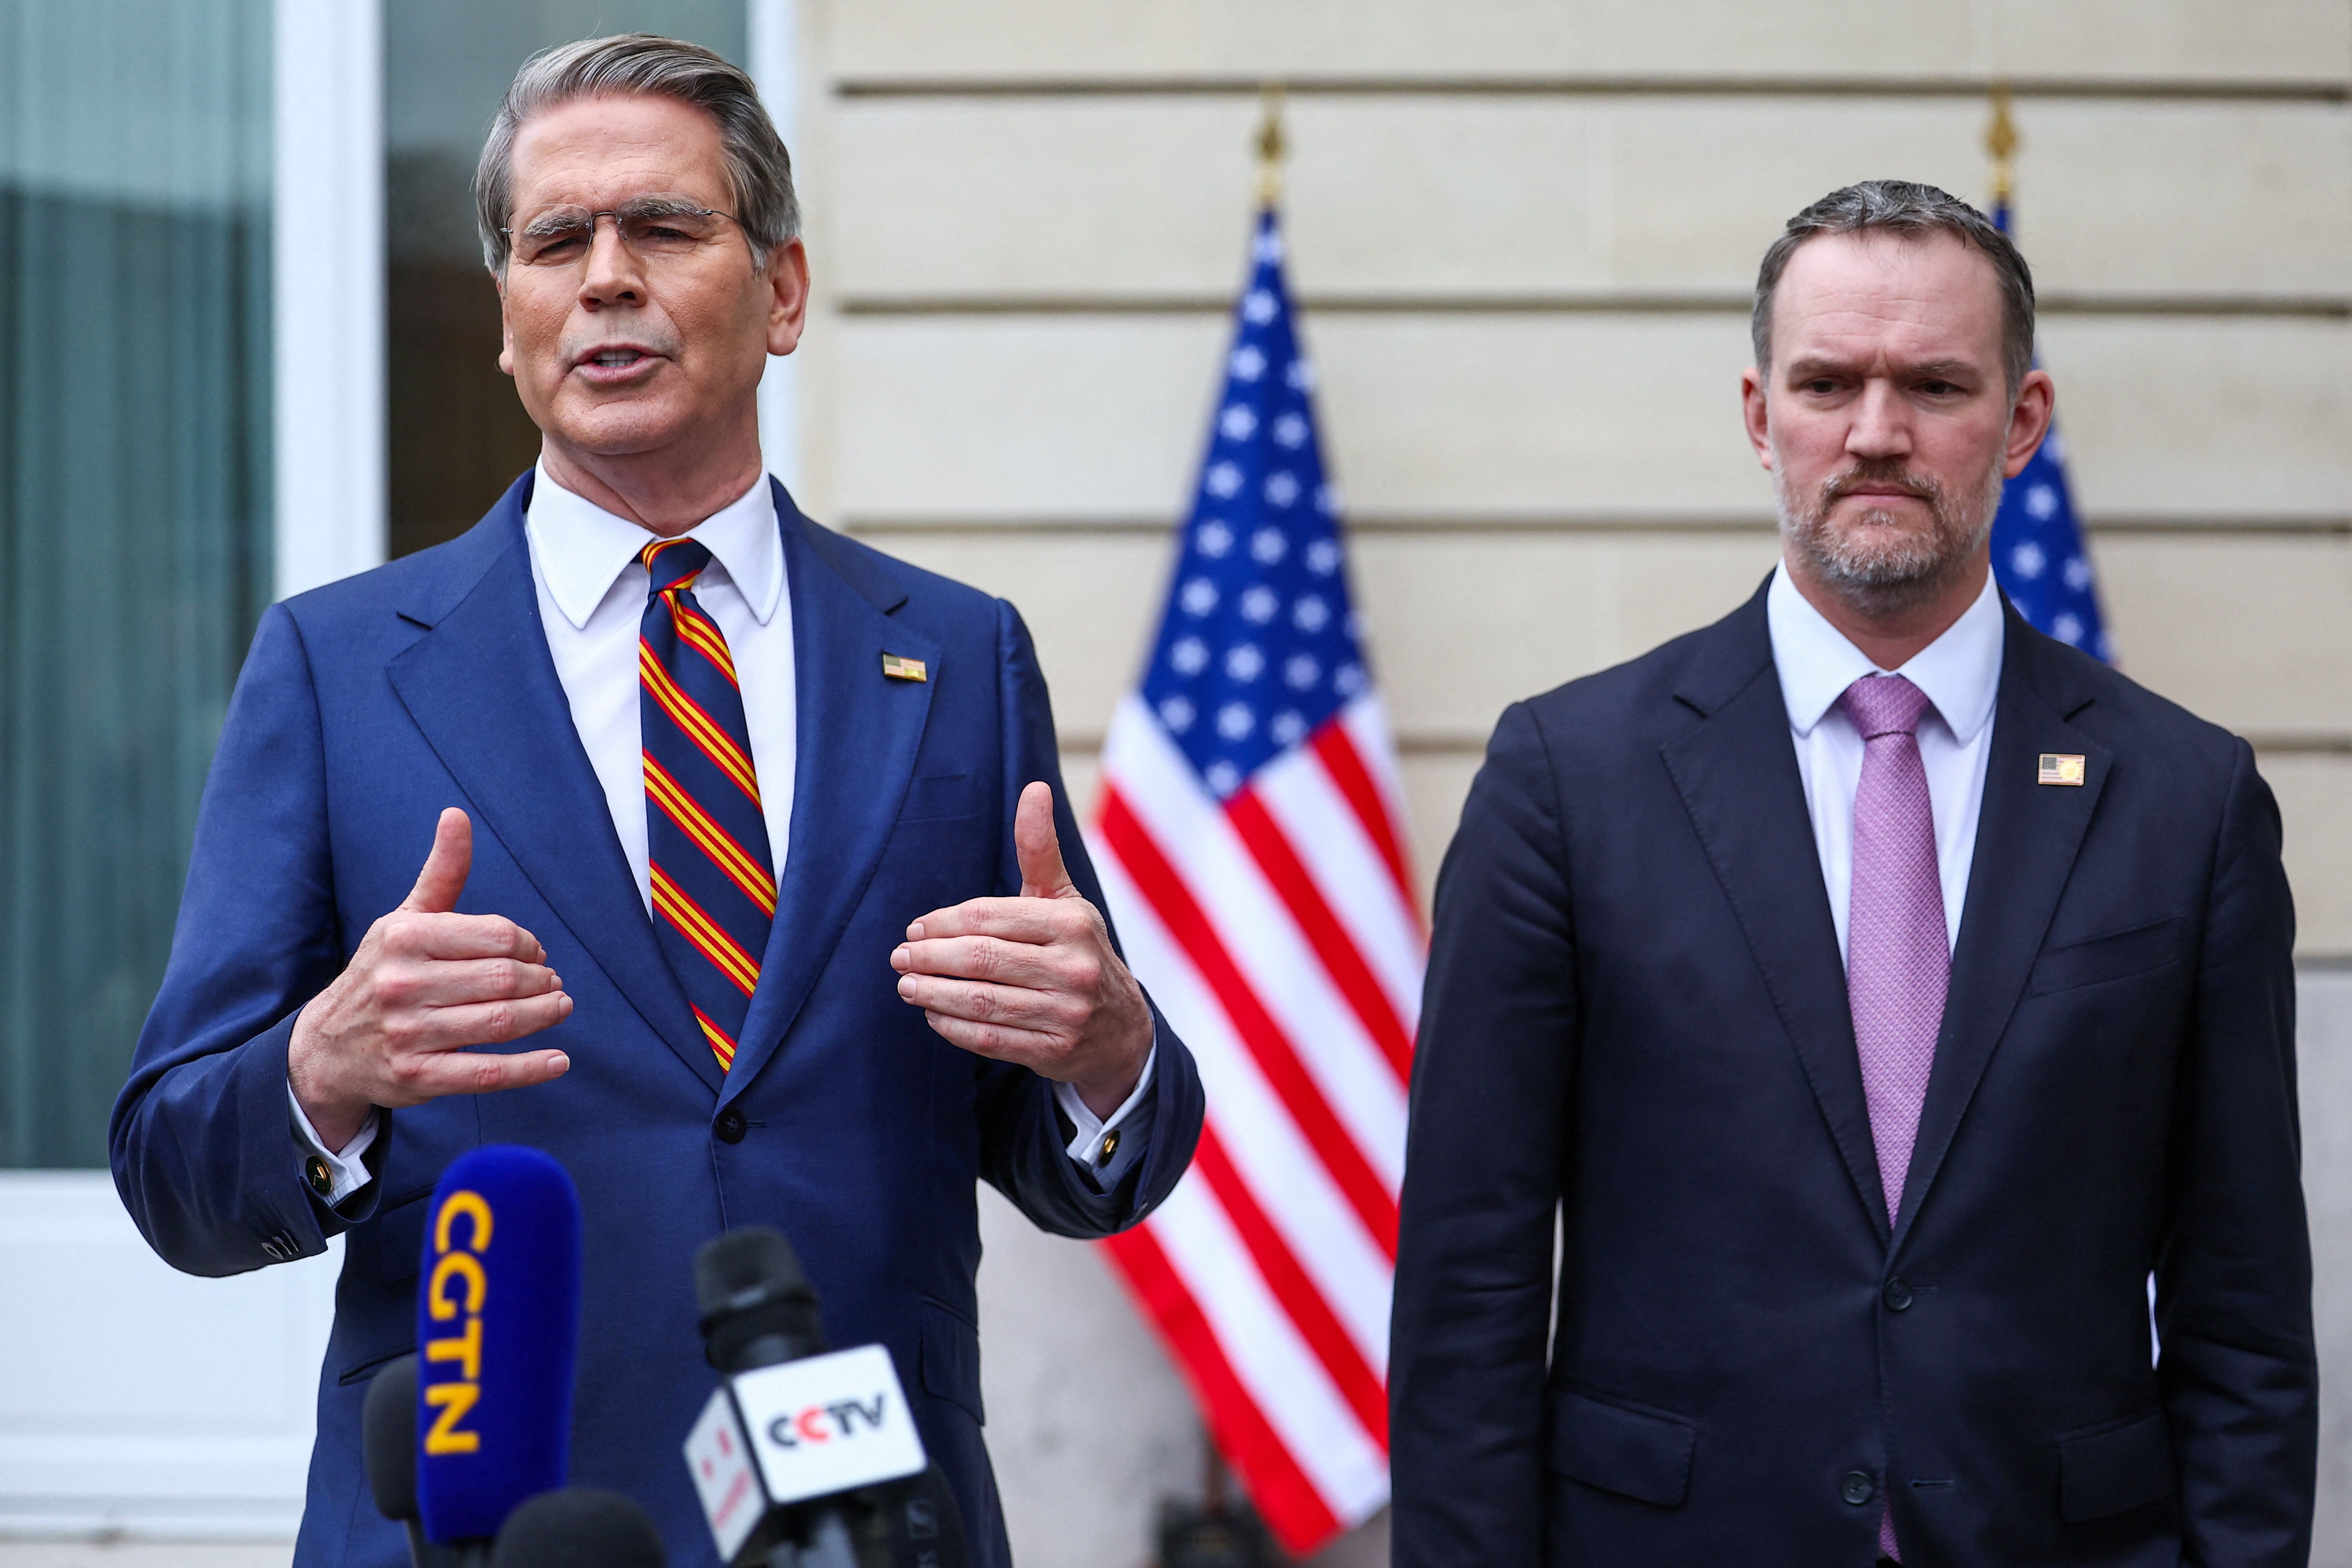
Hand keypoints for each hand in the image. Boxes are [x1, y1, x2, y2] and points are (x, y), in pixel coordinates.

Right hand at [288, 809, 571, 1149]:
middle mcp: (401, 984)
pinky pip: (486, 1074)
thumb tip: (457, 815)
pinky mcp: (416, 1077)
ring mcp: (408, 1033)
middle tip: (553, 983)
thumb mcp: (405, 920)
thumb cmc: (382, 972)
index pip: (496, 936)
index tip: (536, 954)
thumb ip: (441, 873)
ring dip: (543, 1015)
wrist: (326, 1047)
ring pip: (500, 1023)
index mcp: (404, 938)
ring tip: (560, 1007)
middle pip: (503, 979)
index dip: (529, 945)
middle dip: (541, 981)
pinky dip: (530, 1068)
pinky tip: (558, 1060)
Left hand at [891, 782, 1152, 1117]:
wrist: (1122, 1028)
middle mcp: (1074, 967)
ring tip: (906, 985)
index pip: (991, 917)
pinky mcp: (1054, 1052)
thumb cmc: (1078, 950)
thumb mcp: (1065, 898)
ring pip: (982, 1002)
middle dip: (931, 958)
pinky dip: (954, 1028)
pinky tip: (933, 1016)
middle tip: (900, 957)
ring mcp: (1066, 1013)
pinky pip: (991, 1039)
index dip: (944, 923)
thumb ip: (1040, 848)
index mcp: (1072, 922)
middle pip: (981, 959)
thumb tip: (1034, 788)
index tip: (916, 929)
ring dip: (934, 994)